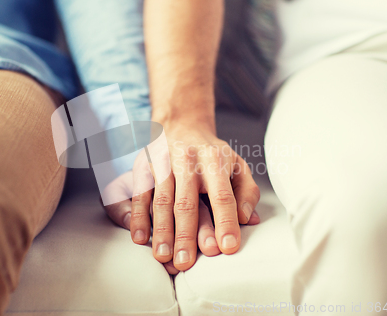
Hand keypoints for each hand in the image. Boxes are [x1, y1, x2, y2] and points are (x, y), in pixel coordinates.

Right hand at [102, 123, 259, 271]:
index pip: (222, 195)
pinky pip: (141, 194)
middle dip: (186, 234)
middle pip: (187, 201)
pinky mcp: (145, 166)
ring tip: (163, 257)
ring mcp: (164, 163)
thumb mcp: (237, 164)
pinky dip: (138, 216)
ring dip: (162, 230)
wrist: (181, 124)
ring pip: (162, 201)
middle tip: (186, 263)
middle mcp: (188, 161)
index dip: (225, 221)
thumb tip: (248, 219)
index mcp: (215, 160)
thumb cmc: (212, 153)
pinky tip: (140, 237)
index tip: (228, 247)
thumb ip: (247, 191)